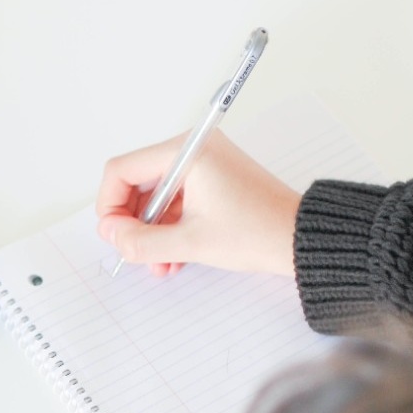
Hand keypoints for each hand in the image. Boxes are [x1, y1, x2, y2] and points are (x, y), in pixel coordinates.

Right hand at [95, 130, 300, 276]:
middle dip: (133, 222)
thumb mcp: (190, 242)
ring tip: (158, 262)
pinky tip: (173, 256)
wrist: (302, 239)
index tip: (114, 235)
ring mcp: (203, 164)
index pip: (122, 169)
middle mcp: (193, 150)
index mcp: (187, 152)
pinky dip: (169, 227)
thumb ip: (141, 240)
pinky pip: (175, 201)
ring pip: (155, 196)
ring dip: (151, 231)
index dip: (110, 205)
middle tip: (134, 251)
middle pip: (137, 182)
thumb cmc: (259, 232)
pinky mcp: (212, 180)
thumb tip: (111, 234)